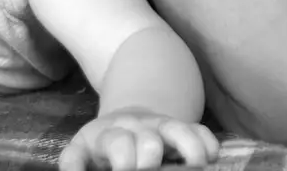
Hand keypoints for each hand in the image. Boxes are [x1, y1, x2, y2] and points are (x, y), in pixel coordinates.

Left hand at [59, 107, 218, 170]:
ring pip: (178, 131)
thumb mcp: (80, 154)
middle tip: (150, 170)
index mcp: (107, 136)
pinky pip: (198, 130)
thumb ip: (75, 165)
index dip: (123, 159)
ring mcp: (160, 127)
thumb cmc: (99, 150)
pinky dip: (206, 143)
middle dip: (150, 158)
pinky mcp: (180, 129)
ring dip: (188, 149)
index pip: (117, 143)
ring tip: (196, 165)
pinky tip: (211, 158)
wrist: (124, 122)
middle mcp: (136, 128)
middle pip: (149, 140)